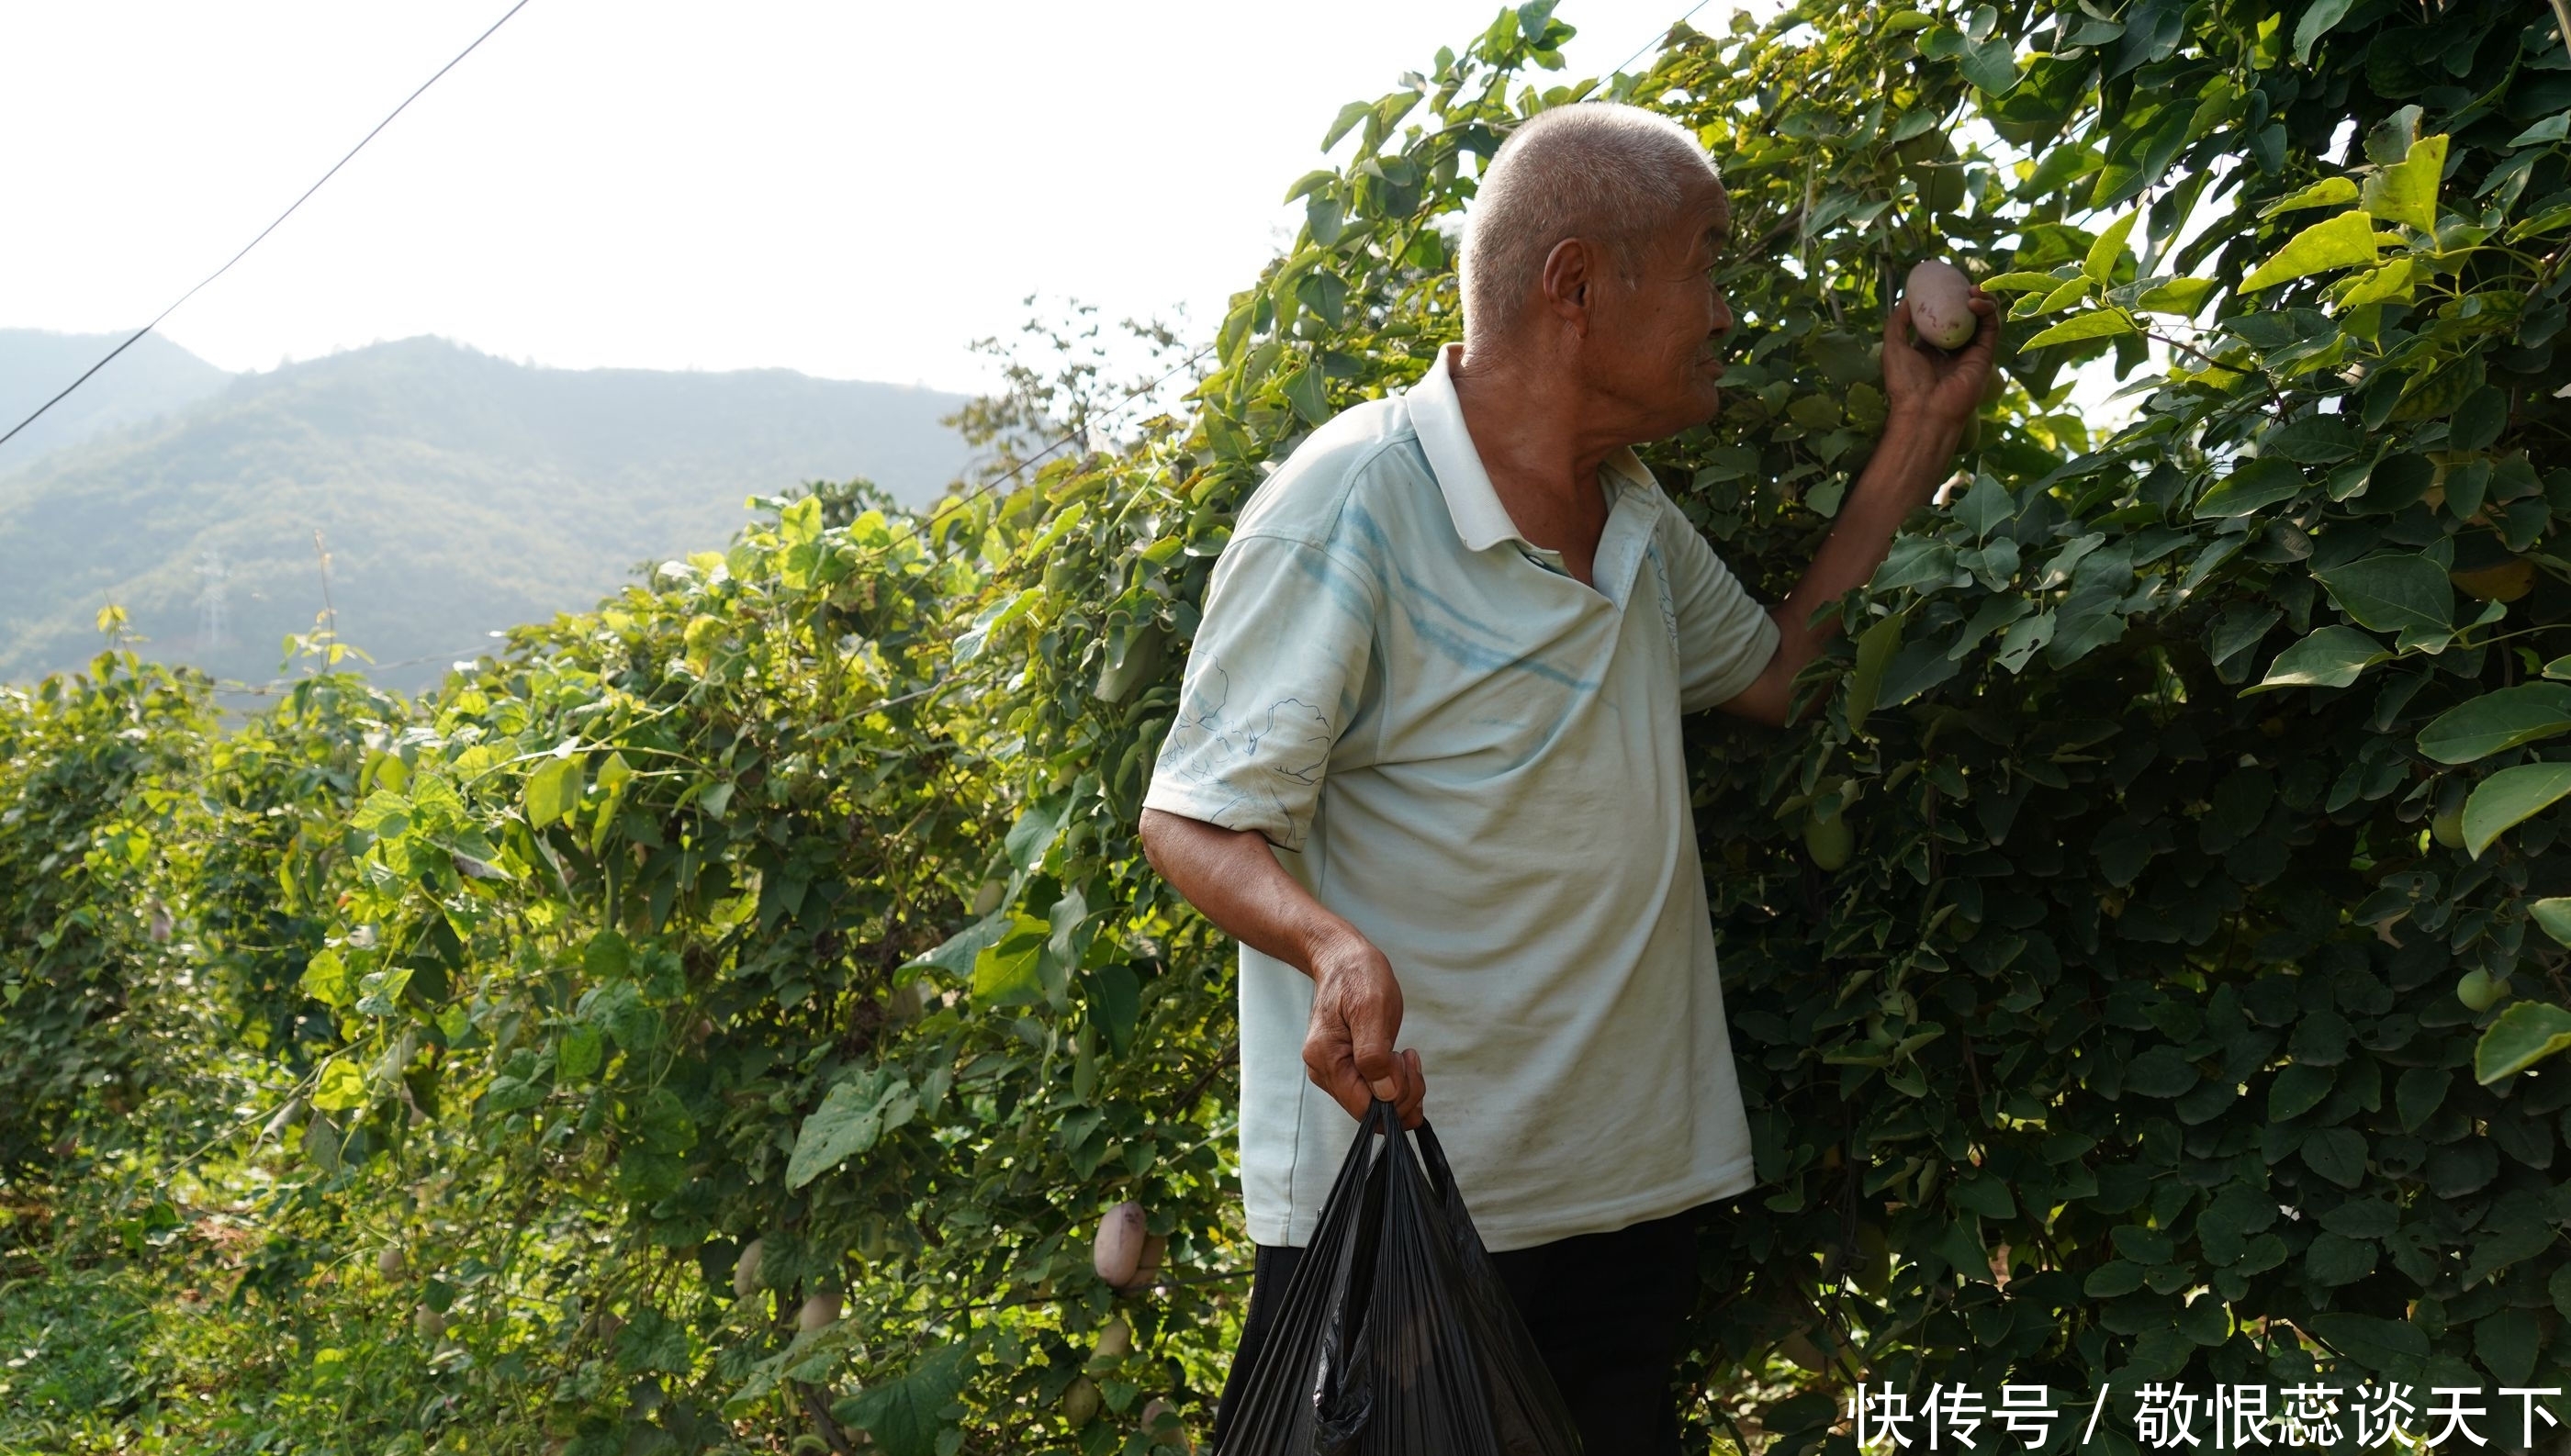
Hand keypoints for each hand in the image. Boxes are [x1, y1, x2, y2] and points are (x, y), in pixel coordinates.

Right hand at [1303, 934, 1424, 1128]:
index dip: (1393, 1101)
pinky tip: (1398, 1060)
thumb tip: (1385, 1095)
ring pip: (1372, 1104)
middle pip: (1368, 1110)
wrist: (1343, 958)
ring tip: (1406, 1055)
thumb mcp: (1372, 1007)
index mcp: (1326, 1057)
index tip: (1407, 1066)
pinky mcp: (1344, 1067)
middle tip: (1410, 1058)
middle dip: (1400, 1093)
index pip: (1363, 1108)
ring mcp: (1332, 1070)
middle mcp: (1323, 1070)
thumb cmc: (1357, 976)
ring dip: (1399, 1088)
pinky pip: (1371, 1091)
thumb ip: (1375, 1054)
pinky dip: (1392, 1083)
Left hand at [1881, 288, 1999, 442]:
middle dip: (1965, 297)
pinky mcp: (1985, 356)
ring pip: (1981, 319)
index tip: (1942, 282)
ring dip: (1980, 300)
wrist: (1925, 411)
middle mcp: (1952, 349)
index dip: (1944, 299)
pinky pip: (1991, 328)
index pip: (1941, 318)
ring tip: (1972, 289)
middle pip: (1964, 316)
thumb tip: (1906, 299)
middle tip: (1961, 282)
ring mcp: (1970, 352)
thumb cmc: (1905, 383)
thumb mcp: (1893, 347)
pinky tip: (1974, 301)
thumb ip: (1897, 322)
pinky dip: (1987, 311)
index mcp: (1930, 348)